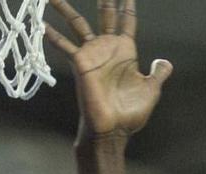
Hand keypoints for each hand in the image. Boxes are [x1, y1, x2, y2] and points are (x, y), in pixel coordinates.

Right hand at [44, 0, 172, 138]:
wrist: (114, 129)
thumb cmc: (131, 112)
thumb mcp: (151, 89)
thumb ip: (158, 73)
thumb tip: (164, 62)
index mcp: (126, 51)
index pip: (126, 22)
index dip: (127, 6)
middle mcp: (108, 48)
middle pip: (105, 15)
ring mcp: (92, 54)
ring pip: (78, 24)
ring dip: (66, 9)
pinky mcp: (81, 63)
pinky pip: (65, 45)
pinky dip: (53, 36)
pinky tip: (41, 25)